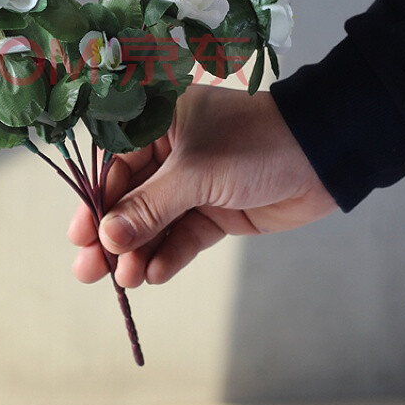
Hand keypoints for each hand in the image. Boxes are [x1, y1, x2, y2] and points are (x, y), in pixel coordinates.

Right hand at [68, 85, 337, 287]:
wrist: (324, 155)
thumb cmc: (254, 144)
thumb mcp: (195, 172)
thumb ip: (149, 207)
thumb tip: (106, 238)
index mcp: (161, 124)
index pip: (116, 165)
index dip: (97, 202)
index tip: (80, 236)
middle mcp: (173, 152)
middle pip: (132, 198)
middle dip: (113, 235)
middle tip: (89, 269)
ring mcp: (195, 184)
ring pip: (156, 222)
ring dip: (139, 251)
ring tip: (125, 281)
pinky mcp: (217, 211)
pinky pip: (185, 235)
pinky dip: (171, 255)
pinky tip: (155, 274)